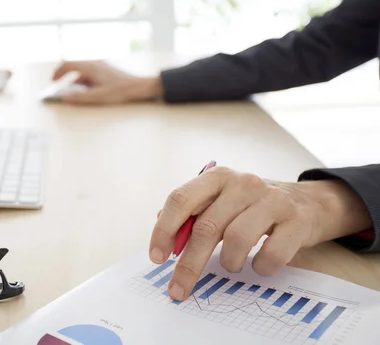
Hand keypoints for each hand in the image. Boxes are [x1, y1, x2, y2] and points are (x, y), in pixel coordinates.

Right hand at [52, 61, 162, 103]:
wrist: (137, 86)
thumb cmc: (119, 91)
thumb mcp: (97, 97)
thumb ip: (79, 97)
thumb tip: (65, 98)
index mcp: (90, 67)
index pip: (68, 64)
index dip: (58, 72)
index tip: (53, 80)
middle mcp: (94, 63)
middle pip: (74, 64)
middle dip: (64, 74)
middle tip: (58, 84)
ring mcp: (100, 65)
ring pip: (82, 69)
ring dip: (75, 79)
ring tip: (74, 92)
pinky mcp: (104, 70)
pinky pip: (89, 72)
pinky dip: (83, 79)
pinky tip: (87, 90)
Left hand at [150, 166, 369, 300]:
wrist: (308, 202)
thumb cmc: (252, 206)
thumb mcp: (221, 201)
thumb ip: (193, 214)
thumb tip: (166, 238)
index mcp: (217, 177)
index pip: (181, 199)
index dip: (164, 230)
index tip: (157, 257)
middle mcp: (243, 183)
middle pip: (206, 226)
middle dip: (188, 264)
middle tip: (178, 288)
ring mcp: (272, 200)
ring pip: (236, 239)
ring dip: (229, 262)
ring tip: (231, 265)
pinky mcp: (296, 221)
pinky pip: (271, 253)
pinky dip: (260, 267)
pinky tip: (259, 265)